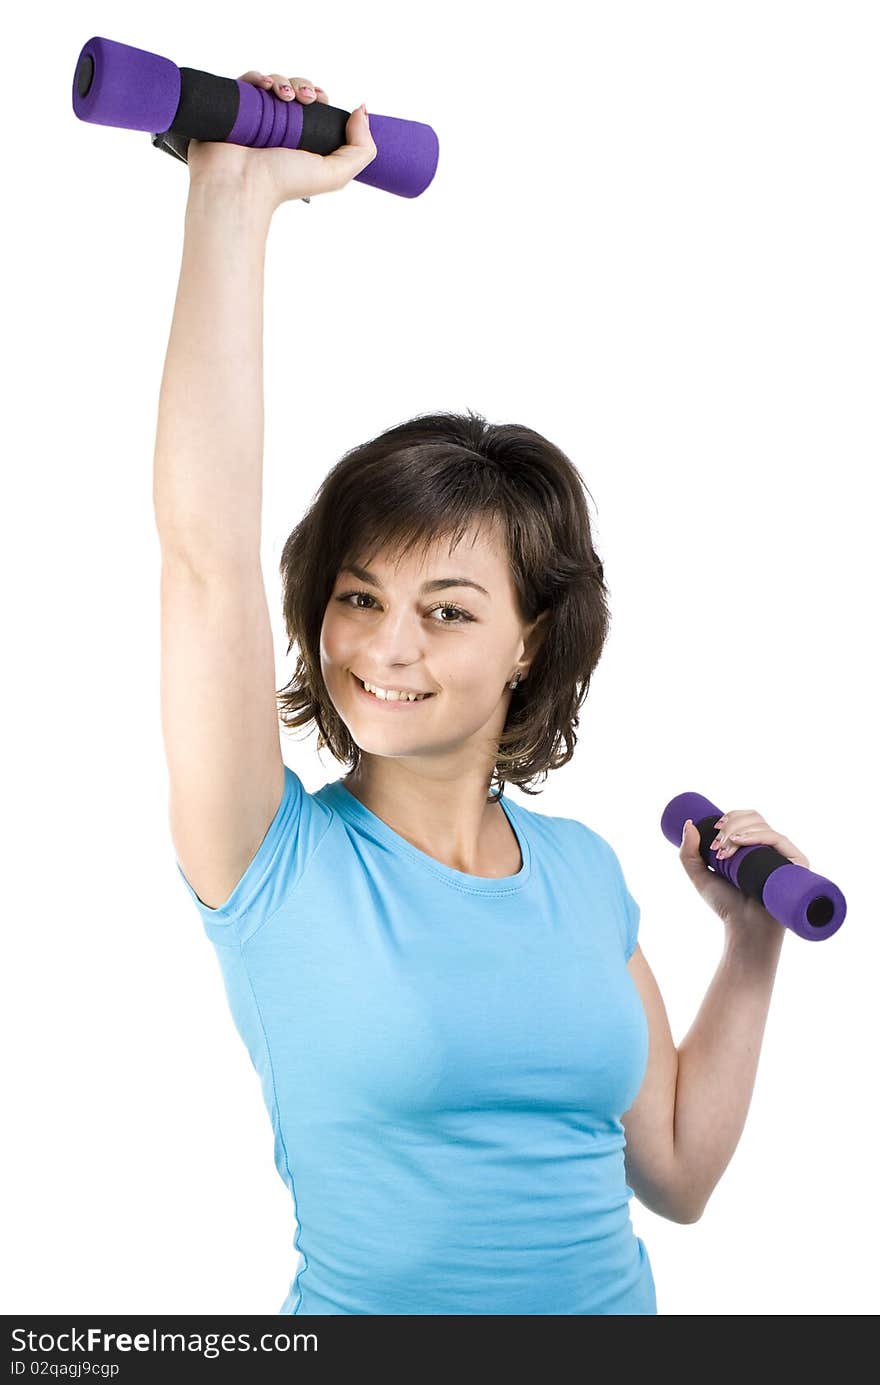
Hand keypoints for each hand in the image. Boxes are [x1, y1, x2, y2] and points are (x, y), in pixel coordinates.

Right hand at [186, 70, 376, 210]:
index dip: (319, 97)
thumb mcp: (335, 174)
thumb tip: (362, 111)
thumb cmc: (284, 183)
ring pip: (274, 82)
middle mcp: (279, 128)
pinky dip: (259, 78)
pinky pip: (248, 81)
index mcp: (302, 141)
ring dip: (284, 82)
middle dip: (304, 87)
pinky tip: (265, 87)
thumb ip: (360, 148)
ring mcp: (256, 117)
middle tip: (305, 100)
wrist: (241, 185)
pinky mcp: (235, 107)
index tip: (320, 100)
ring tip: (285, 97)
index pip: (314, 107)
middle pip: (296, 89)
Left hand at [679, 808, 809, 940]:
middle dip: (731, 825)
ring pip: (765, 827)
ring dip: (738, 833)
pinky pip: (780, 841)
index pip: (749, 818)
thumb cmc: (727, 905)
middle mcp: (773, 849)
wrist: (745, 929)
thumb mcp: (700, 876)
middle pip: (756, 818)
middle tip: (716, 846)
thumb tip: (689, 823)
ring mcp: (786, 856)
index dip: (731, 816)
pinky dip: (758, 836)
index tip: (713, 829)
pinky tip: (740, 842)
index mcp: (756, 846)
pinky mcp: (797, 865)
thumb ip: (689, 852)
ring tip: (723, 853)